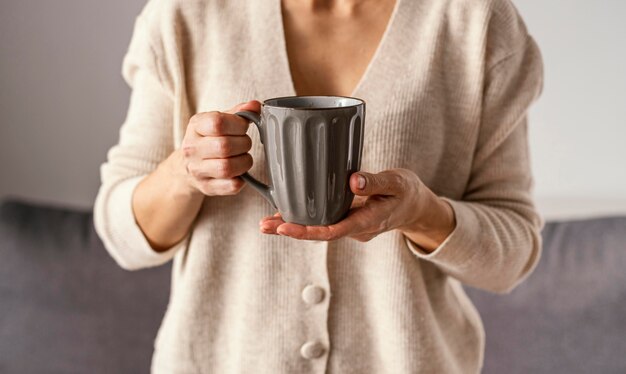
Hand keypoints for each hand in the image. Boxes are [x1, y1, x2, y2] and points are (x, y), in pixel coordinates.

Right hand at [179, 100, 260, 195]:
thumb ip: (238, 113)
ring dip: (244, 162)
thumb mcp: (218, 121)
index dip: (238, 125)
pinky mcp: (206, 187)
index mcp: (195, 126)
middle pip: (224, 146)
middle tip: (244, 144)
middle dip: (244, 144)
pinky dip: (241, 179)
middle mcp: (192, 148)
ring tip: (243, 158)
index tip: (243, 127)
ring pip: (227, 168)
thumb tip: (255, 106)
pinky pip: (232, 186)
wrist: (186, 167)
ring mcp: (197, 170)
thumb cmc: (208, 140)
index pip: (217, 123)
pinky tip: (239, 172)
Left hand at [258, 168, 455, 250]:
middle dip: (291, 231)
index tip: (285, 228)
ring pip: (318, 229)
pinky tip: (284, 213)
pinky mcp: (346, 218)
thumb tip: (352, 181)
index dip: (308, 231)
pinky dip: (303, 218)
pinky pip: (322, 221)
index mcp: (368, 222)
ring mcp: (350, 226)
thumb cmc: (407, 192)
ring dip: (292, 227)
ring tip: (265, 223)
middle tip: (263, 226)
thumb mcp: (398, 183)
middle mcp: (356, 229)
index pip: (334, 231)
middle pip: (319, 233)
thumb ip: (376, 182)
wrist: (415, 206)